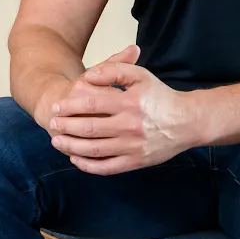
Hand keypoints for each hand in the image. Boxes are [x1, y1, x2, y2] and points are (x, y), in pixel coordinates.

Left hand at [41, 47, 201, 173]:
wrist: (187, 122)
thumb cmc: (160, 96)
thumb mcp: (141, 76)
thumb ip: (115, 70)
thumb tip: (90, 76)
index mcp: (129, 102)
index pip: (91, 103)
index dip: (70, 106)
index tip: (57, 107)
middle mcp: (130, 126)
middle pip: (89, 128)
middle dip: (66, 126)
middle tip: (51, 124)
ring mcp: (132, 147)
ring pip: (94, 149)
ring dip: (71, 146)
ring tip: (57, 141)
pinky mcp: (135, 162)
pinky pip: (107, 168)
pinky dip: (88, 166)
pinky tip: (76, 159)